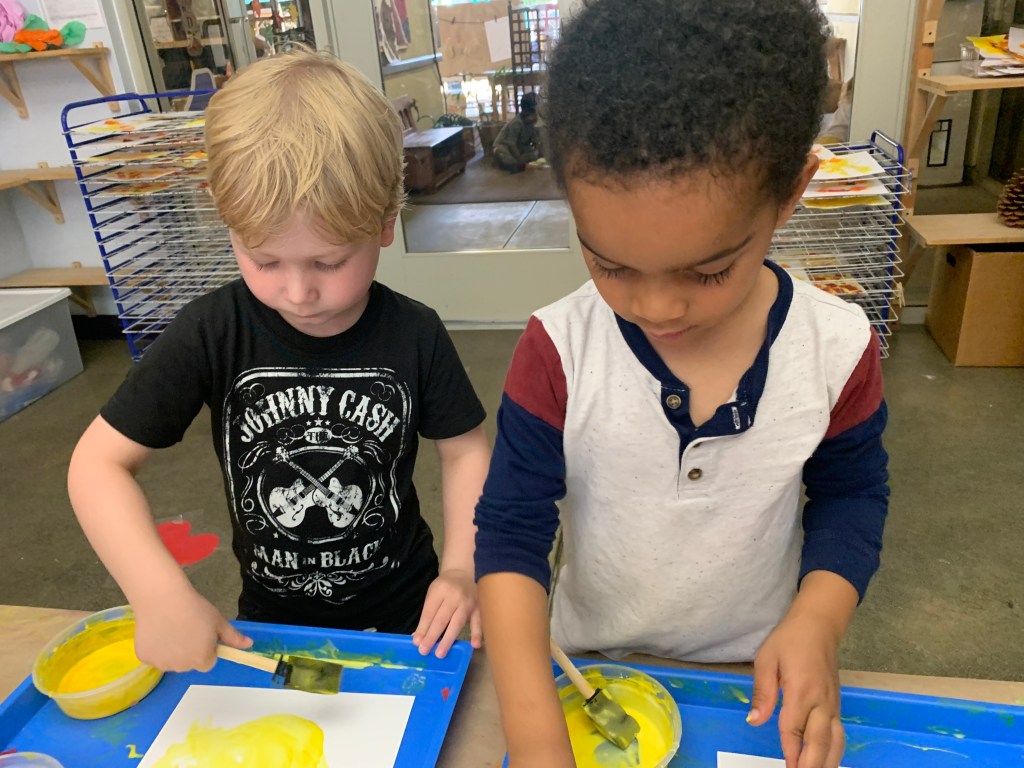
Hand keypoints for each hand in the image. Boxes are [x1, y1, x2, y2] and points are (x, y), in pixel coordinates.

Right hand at [133, 585, 251, 671]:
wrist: (164, 598)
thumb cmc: (195, 609)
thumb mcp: (218, 622)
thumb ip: (233, 637)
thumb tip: (249, 645)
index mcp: (202, 661)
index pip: (207, 662)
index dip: (206, 649)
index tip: (201, 634)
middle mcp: (182, 668)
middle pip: (189, 663)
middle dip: (189, 650)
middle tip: (186, 629)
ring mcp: (161, 664)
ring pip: (171, 661)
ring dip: (172, 651)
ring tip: (171, 628)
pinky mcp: (144, 658)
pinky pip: (153, 656)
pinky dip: (155, 648)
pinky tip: (157, 631)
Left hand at [412, 568, 481, 657]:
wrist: (462, 573)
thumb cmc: (444, 587)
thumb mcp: (432, 595)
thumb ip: (427, 615)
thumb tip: (418, 637)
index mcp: (439, 590)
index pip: (430, 612)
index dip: (423, 628)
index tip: (417, 643)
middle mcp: (454, 596)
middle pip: (442, 619)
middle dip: (432, 636)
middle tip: (424, 651)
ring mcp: (467, 602)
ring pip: (457, 622)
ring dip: (448, 639)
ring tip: (440, 653)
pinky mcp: (478, 607)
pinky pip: (478, 621)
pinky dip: (477, 633)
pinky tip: (474, 645)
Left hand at [747, 609, 844, 767]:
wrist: (818, 624)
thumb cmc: (788, 640)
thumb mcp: (766, 659)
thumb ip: (762, 692)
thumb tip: (754, 720)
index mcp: (801, 690)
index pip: (794, 728)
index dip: (790, 751)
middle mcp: (821, 701)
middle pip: (819, 741)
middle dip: (811, 764)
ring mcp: (833, 703)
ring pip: (835, 741)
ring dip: (827, 761)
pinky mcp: (837, 703)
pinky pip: (839, 733)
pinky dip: (835, 750)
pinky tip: (828, 760)